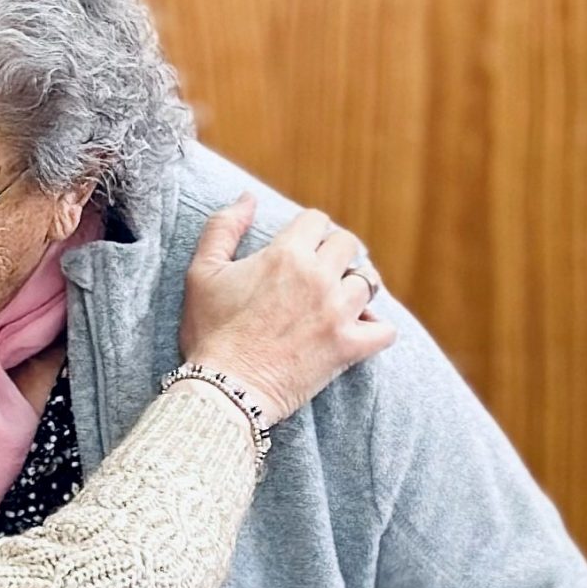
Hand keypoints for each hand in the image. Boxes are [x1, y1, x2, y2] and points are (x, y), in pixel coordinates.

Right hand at [178, 195, 395, 425]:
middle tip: (317, 274)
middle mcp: (318, 277)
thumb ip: (223, 227)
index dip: (308, 232)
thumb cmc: (209, 332)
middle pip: (348, 244)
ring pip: (369, 281)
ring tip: (339, 299)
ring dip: (355, 287)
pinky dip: (377, 328)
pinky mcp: (348, 348)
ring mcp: (337, 313)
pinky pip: (385, 330)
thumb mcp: (202, 273)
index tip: (298, 249)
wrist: (223, 390)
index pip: (317, 219)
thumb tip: (248, 197)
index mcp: (285, 254)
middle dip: (334, 254)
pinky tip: (361, 329)